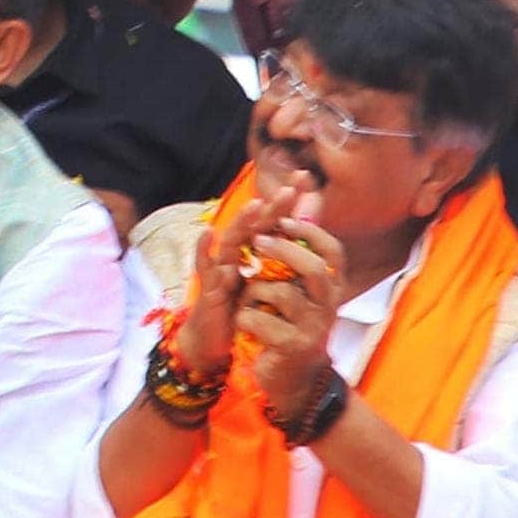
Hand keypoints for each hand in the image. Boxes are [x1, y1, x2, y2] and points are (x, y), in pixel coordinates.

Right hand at [178, 179, 302, 378]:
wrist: (218, 339)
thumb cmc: (244, 307)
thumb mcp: (270, 283)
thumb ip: (288, 257)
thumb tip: (314, 235)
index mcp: (257, 251)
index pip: (274, 221)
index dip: (288, 201)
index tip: (303, 177)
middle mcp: (240, 254)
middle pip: (255, 226)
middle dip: (272, 207)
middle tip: (289, 190)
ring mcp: (223, 267)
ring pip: (232, 240)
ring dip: (242, 223)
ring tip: (255, 206)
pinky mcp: (209, 286)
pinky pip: (205, 266)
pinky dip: (204, 249)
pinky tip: (206, 234)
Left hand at [239, 215, 345, 423]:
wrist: (295, 379)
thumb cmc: (293, 325)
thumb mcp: (302, 289)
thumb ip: (301, 248)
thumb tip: (306, 199)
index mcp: (332, 287)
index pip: (333, 251)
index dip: (310, 231)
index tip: (283, 220)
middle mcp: (328, 306)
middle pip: (313, 268)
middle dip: (283, 250)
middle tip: (257, 240)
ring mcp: (313, 328)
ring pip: (281, 293)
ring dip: (255, 291)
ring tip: (246, 300)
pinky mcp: (292, 347)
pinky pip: (260, 320)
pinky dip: (245, 317)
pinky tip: (244, 323)